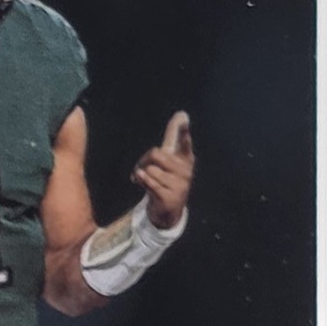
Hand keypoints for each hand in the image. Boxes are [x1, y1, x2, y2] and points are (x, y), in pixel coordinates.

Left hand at [132, 111, 193, 229]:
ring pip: (150, 169)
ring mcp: (179, 185)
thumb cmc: (166, 180)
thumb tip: (182, 114)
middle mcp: (185, 171)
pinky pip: (150, 182)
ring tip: (144, 181)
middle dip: (144, 159)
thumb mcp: (168, 161)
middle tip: (141, 167)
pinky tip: (140, 184)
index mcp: (186, 160)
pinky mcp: (170, 197)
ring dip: (142, 175)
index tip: (183, 118)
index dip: (182, 133)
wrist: (167, 210)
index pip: (184, 144)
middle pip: (156, 154)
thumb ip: (172, 139)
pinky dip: (142, 181)